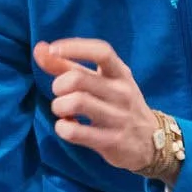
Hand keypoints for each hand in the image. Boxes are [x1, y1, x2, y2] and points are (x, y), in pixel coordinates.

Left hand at [33, 36, 161, 173]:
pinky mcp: (113, 141)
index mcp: (120, 73)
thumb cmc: (118, 105)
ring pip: (76, 103)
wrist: (151, 143)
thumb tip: (39, 48)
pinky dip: (63, 128)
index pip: (101, 51)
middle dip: (58, 85)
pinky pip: (76, 132)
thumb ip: (68, 66)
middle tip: (60, 93)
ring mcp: (119, 118)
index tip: (53, 49)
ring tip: (63, 111)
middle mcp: (122, 92)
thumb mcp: (101, 82)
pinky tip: (68, 127)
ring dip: (59, 107)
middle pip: (78, 79)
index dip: (74, 47)